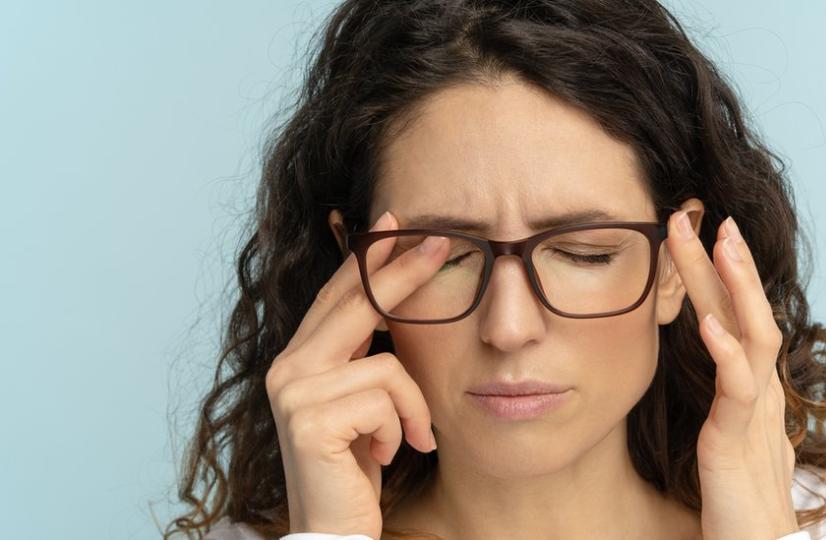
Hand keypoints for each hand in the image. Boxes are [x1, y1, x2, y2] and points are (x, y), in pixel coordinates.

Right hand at [264, 210, 445, 538]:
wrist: (337, 528)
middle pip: (355, 305)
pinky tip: (385, 455)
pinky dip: (401, 428)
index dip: (365, 258)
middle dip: (400, 271)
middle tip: (440, 241)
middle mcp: (288, 369)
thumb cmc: (357, 464)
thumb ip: (366, 356)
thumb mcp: (366, 401)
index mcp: (300, 360)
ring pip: (385, 365)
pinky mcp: (309, 421)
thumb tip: (393, 302)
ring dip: (412, 406)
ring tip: (409, 439)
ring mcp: (294, 393)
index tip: (394, 221)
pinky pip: (384, 399)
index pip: (337, 297)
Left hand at [665, 209, 800, 539]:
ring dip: (735, 286)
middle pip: (743, 311)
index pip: (733, 316)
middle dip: (723, 262)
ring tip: (718, 244)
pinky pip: (738, 388)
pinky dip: (726, 351)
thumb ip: (720, 395)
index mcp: (748, 386)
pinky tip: (708, 323)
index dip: (715, 276)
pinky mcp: (740, 439)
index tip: (693, 234)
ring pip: (753, 335)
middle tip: (702, 214)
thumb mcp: (724, 431)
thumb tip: (708, 361)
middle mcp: (758, 390)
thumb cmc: (735, 493)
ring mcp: (754, 411)